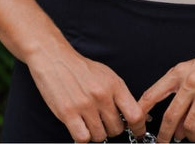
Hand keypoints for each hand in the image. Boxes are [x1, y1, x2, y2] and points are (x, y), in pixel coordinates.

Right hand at [27, 41, 146, 141]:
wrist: (55, 59)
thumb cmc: (80, 68)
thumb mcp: (106, 75)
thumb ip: (119, 94)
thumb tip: (132, 114)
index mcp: (114, 85)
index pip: (135, 114)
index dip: (138, 127)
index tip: (136, 130)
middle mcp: (102, 95)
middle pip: (117, 129)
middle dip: (111, 128)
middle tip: (104, 121)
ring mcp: (85, 105)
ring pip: (100, 136)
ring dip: (96, 132)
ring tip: (90, 121)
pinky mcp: (68, 113)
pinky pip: (83, 138)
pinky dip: (83, 136)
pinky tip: (80, 125)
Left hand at [139, 46, 194, 142]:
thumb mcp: (194, 68)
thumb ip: (182, 91)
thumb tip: (174, 122)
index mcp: (180, 72)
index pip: (153, 94)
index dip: (141, 111)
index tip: (136, 124)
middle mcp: (191, 82)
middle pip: (170, 116)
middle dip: (164, 135)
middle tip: (163, 142)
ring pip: (190, 125)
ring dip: (191, 137)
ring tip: (194, 137)